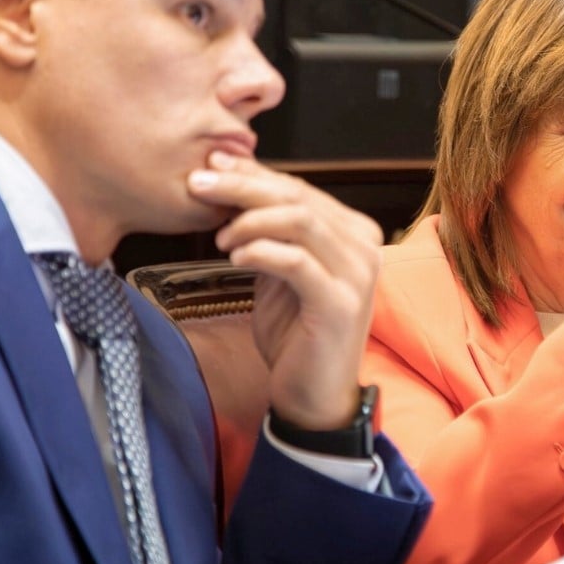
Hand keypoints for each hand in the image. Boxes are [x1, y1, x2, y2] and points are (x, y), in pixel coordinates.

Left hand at [187, 151, 383, 429]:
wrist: (314, 395)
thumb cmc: (296, 333)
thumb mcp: (280, 272)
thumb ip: (270, 232)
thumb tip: (233, 182)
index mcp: (354, 233)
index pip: (301, 190)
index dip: (254, 174)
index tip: (211, 168)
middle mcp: (364, 247)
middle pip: (298, 198)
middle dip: (243, 186)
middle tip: (199, 184)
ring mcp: (358, 274)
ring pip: (299, 221)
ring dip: (249, 219)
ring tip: (218, 235)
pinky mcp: (341, 303)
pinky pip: (296, 262)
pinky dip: (260, 250)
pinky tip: (234, 255)